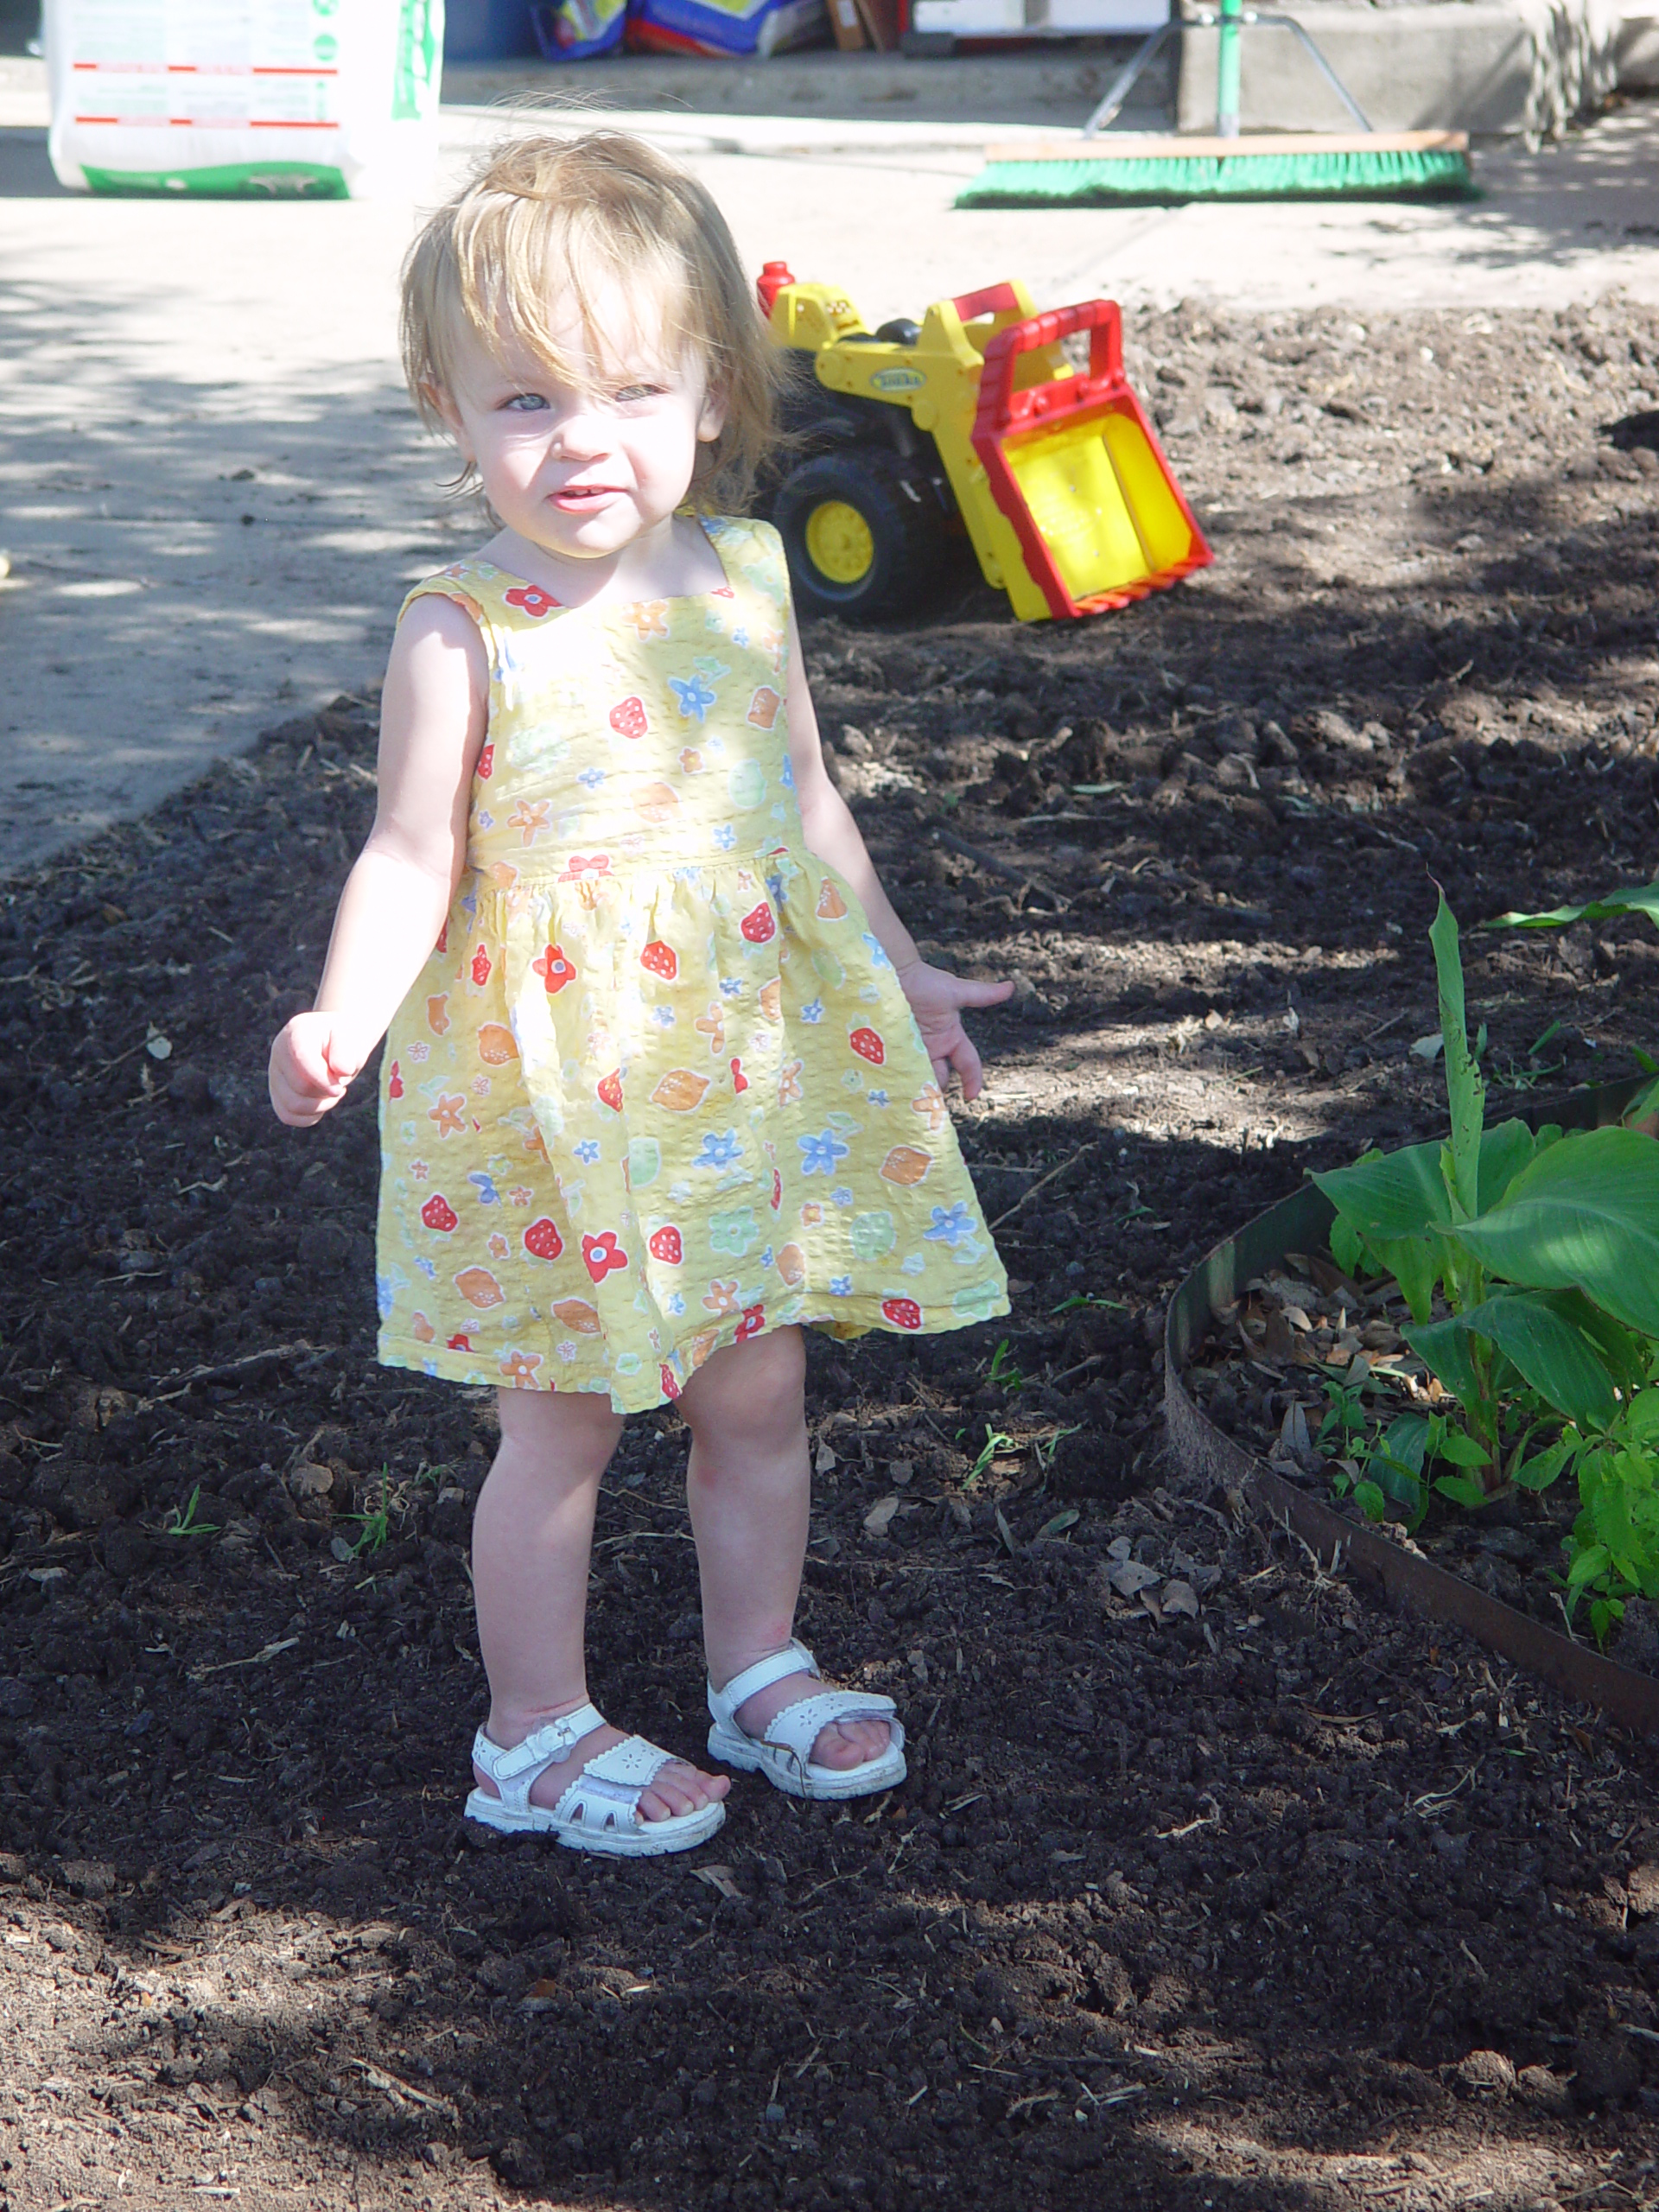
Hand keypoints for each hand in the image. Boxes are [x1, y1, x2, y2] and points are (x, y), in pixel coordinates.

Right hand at [269, 1012, 361, 1127]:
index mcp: (297, 1031)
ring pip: (292, 1106)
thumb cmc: (345, 1041)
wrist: (338, 1043)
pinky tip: (323, 1102)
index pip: (303, 1058)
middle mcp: (279, 1051)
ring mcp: (275, 1073)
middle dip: (327, 1091)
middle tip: (341, 1082)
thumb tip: (342, 1071)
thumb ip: (347, 1051)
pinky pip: (288, 1116)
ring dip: (320, 1106)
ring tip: (333, 1093)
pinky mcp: (277, 1092)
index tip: (343, 1082)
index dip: (324, 1077)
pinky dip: (311, 1116)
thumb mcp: (352, 1039)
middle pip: (300, 1087)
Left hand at [894, 960, 1013, 1102]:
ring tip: (916, 1099)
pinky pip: (898, 1070)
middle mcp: (932, 1047)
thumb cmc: (923, 981)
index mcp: (950, 1037)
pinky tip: (898, 1089)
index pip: (967, 1064)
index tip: (971, 1095)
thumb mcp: (955, 991)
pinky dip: (900, 1080)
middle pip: (941, 1076)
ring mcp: (911, 1050)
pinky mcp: (891, 1051)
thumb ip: (982, 995)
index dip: (972, 1080)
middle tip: (934, 1099)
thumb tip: (1010, 987)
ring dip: (920, 1087)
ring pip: (920, 1077)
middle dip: (940, 1088)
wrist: (890, 974)